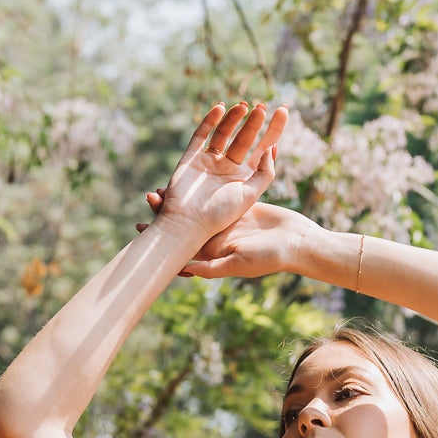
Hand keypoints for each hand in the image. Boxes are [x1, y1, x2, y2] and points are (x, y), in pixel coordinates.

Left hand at [136, 193, 319, 281]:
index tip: (141, 224)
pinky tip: (197, 168)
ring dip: (187, 192)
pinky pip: (222, 187)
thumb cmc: (270, 258)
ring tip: (169, 181)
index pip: (182, 242)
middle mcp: (218, 232)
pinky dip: (210, 181)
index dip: (163, 234)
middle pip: (188, 219)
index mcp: (213, 249)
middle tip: (151, 195)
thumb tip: (184, 269)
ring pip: (202, 201)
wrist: (297, 242)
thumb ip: (213, 267)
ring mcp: (229, 216)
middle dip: (170, 209)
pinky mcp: (242, 201)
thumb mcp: (239, 263)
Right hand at [143, 101, 287, 249]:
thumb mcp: (249, 195)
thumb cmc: (220, 214)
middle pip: (245, 139)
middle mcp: (228, 167)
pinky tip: (220, 108)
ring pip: (224, 133)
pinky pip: (201, 135)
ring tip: (243, 106)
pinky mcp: (191, 157)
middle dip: (254, 123)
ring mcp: (209, 161)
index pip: (264, 148)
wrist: (188, 223)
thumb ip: (264, 173)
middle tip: (262, 108)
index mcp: (245, 177)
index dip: (274, 130)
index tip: (284, 110)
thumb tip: (272, 148)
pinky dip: (209, 121)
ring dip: (233, 119)